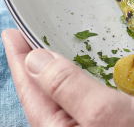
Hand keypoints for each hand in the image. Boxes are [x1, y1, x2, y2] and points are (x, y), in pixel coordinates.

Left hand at [2, 29, 133, 126]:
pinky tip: (88, 72)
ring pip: (65, 95)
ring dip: (60, 70)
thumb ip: (68, 86)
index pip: (30, 87)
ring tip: (53, 49)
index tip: (12, 32)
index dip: (19, 57)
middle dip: (36, 63)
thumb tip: (34, 59)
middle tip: (30, 36)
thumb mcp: (103, 111)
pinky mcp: (106, 126)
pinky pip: (84, 99)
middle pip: (44, 92)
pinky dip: (82, 80)